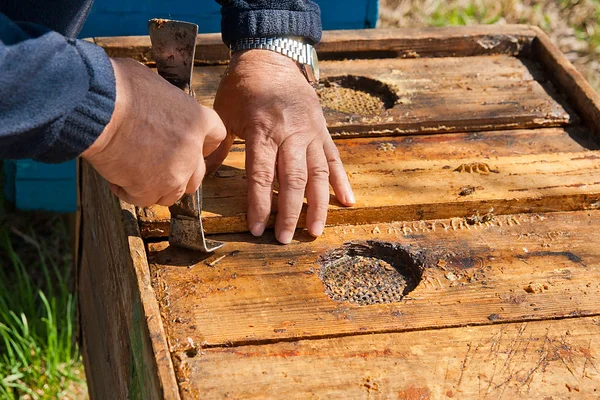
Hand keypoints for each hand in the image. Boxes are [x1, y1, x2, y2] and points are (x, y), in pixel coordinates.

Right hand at [82, 58, 225, 206]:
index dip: (202, 143)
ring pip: (171, 193)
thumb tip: (154, 102)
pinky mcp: (149, 190)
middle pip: (196, 175)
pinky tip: (115, 175)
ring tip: (132, 171)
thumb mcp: (154, 83)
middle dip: (178, 173)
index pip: (215, 137)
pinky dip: (128, 191)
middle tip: (155, 164)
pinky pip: (142, 198)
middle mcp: (191, 151)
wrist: (100, 108)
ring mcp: (173, 174)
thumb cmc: (121, 88)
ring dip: (155, 186)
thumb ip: (165, 103)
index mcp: (197, 120)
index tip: (189, 145)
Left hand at [211, 50, 354, 243]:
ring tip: (315, 231)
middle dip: (289, 213)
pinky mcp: (323, 131)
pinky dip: (341, 181)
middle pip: (292, 180)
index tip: (257, 229)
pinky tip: (347, 202)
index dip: (260, 205)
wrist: (272, 58)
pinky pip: (334, 159)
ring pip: (317, 174)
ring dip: (317, 206)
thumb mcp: (225, 113)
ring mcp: (311, 133)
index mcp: (263, 130)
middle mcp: (290, 134)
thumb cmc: (244, 87)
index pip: (262, 176)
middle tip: (284, 239)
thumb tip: (203, 175)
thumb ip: (218, 147)